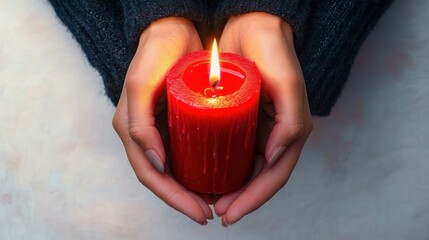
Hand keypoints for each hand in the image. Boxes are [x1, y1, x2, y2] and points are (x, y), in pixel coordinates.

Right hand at [112, 17, 212, 224]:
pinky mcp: (177, 123)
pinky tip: (218, 175)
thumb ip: (138, 123)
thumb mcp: (141, 84)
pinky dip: (199, 169)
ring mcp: (161, 130)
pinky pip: (187, 153)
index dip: (175, 199)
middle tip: (212, 212)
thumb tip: (155, 163)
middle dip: (186, 200)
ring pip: (176, 170)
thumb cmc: (155, 53)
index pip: (152, 176)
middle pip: (164, 179)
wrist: (173, 30)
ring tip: (217, 200)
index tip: (201, 213)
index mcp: (132, 130)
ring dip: (193, 189)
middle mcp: (145, 135)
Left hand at [215, 12, 312, 225]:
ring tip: (207, 200)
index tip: (229, 214)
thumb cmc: (272, 50)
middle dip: (238, 200)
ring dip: (228, 189)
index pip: (274, 176)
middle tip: (214, 210)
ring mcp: (258, 129)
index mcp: (290, 131)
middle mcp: (275, 135)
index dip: (253, 199)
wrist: (252, 25)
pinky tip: (203, 174)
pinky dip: (220, 168)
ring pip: (244, 169)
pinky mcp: (240, 120)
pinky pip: (231, 151)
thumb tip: (275, 159)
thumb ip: (292, 121)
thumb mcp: (287, 82)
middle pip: (258, 179)